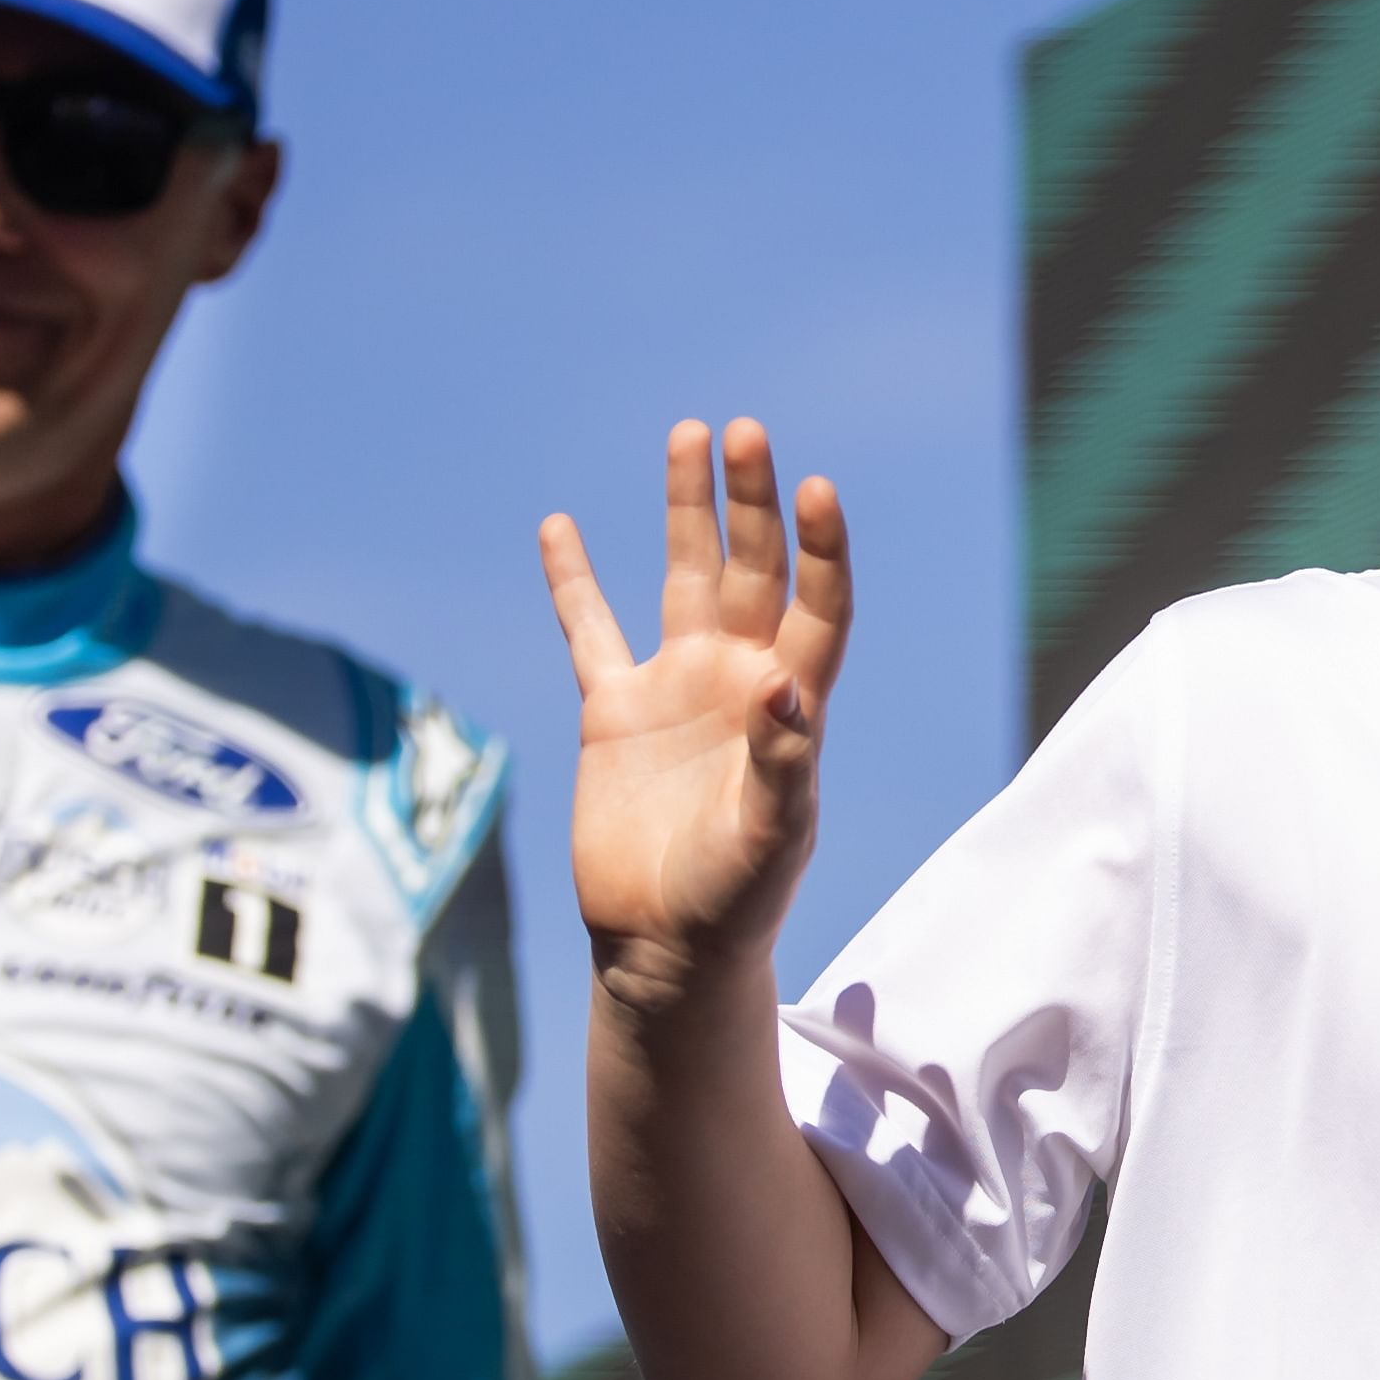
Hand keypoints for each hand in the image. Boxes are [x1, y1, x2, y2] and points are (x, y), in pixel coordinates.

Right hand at [540, 420, 850, 1011]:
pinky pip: (590, 630)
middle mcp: (738, 678)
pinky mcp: (612, 711)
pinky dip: (573, 581)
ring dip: (687, 508)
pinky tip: (558, 525)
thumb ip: (783, 765)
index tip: (815, 490)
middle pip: (751, 568)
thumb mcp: (772, 839)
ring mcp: (675, 687)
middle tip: (745, 431)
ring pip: (682, 575)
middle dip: (749, 501)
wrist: (665, 948)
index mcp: (791, 704)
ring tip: (689, 434)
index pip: (818, 605)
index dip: (821, 549)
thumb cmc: (736, 902)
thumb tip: (783, 689)